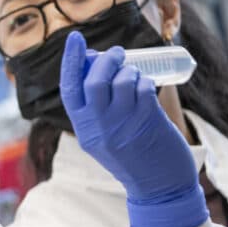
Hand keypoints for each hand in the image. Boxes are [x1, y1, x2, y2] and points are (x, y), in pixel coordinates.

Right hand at [60, 32, 207, 226]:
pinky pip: (143, 88)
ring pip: (122, 80)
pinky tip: (147, 87)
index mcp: (84, 130)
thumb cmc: (131, 156)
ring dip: (129, 70)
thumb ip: (96, 107)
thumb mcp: (103, 137)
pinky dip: (145, 80)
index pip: (69, 89)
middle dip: (106, 60)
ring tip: (134, 75)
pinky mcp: (148, 122)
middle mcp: (99, 127)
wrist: (159, 188)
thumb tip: (96, 64)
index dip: (70, 61)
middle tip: (117, 54)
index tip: (75, 38)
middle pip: (94, 80)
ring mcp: (123, 125)